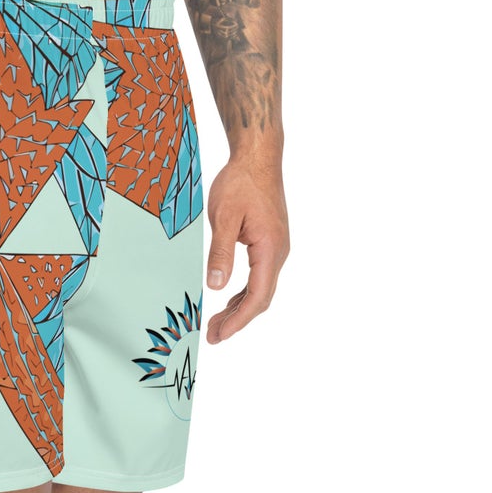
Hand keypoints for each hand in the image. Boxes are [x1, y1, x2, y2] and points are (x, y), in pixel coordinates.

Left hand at [204, 157, 289, 343]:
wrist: (258, 157)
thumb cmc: (241, 182)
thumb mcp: (224, 217)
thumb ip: (221, 252)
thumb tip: (216, 286)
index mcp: (270, 249)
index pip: (257, 296)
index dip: (239, 320)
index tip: (220, 334)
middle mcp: (278, 253)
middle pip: (260, 298)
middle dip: (237, 320)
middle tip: (212, 336)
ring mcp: (276, 249)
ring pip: (260, 290)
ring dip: (239, 309)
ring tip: (216, 324)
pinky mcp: (269, 244)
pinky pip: (259, 277)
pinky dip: (243, 293)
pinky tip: (228, 301)